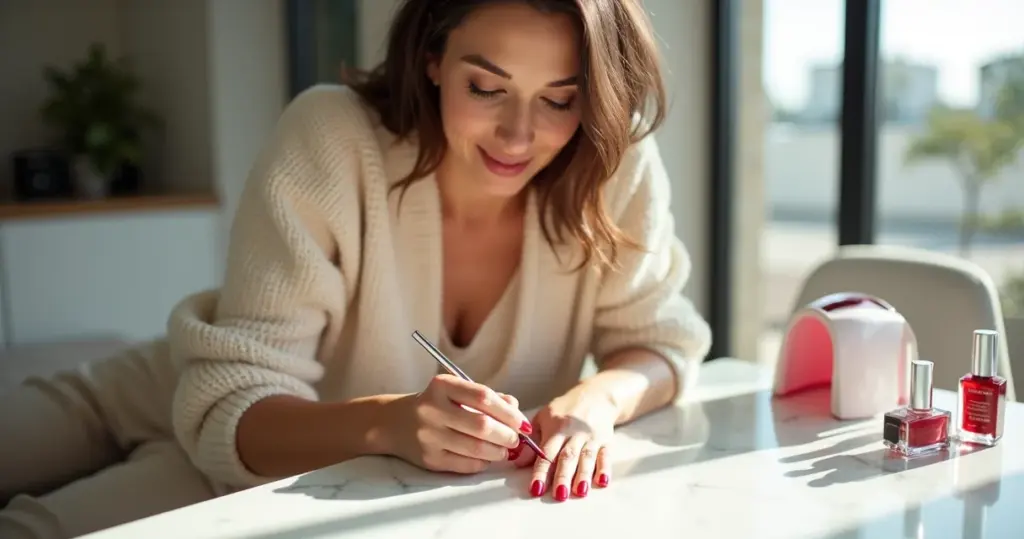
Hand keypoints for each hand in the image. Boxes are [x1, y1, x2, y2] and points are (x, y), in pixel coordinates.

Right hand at [383, 374, 532, 473]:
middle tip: (516, 439)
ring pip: (476, 448)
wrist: (393, 423)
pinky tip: (486, 457)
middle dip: (507, 435)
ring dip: (498, 452)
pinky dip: (483, 462)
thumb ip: (487, 397)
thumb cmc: (435, 404)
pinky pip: (465, 465)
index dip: (509, 412)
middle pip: (482, 425)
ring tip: (505, 450)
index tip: (524, 423)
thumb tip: (516, 409)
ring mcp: (428, 436)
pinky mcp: (428, 459)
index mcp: (442, 386)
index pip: (483, 397)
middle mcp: (432, 409)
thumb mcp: (455, 392)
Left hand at [512, 388, 617, 500]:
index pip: (547, 452)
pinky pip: (606, 455)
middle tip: (558, 495)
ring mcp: (591, 437)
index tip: (536, 488)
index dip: (541, 471)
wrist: (595, 396)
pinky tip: (602, 481)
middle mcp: (574, 433)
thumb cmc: (564, 411)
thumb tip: (517, 462)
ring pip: (586, 457)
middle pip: (568, 457)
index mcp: (556, 428)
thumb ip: (531, 440)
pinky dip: (604, 469)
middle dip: (563, 476)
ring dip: (583, 475)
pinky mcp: (606, 441)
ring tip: (579, 492)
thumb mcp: (544, 418)